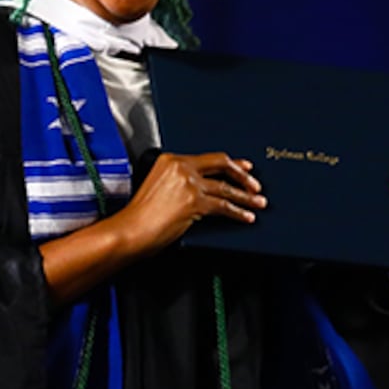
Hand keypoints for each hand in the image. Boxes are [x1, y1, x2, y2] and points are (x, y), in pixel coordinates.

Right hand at [119, 152, 266, 253]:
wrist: (130, 230)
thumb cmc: (137, 216)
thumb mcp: (156, 189)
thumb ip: (176, 184)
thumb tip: (198, 193)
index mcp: (169, 160)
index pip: (206, 159)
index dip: (227, 164)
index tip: (238, 166)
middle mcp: (181, 167)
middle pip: (221, 164)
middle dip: (242, 175)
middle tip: (255, 184)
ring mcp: (189, 183)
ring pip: (225, 187)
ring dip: (245, 196)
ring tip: (257, 203)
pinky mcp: (194, 201)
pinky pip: (223, 206)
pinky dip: (238, 212)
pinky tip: (245, 217)